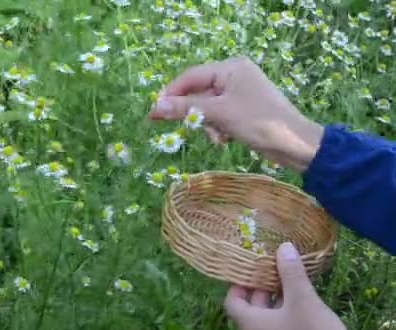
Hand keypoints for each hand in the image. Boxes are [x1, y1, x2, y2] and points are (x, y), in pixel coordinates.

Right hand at [148, 56, 323, 171]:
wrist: (294, 143)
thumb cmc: (258, 122)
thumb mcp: (219, 113)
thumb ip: (186, 108)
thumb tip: (155, 108)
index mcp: (230, 67)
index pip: (190, 76)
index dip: (170, 94)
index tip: (154, 112)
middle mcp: (234, 75)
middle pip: (198, 92)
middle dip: (194, 112)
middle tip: (183, 128)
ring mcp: (239, 92)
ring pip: (207, 106)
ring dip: (207, 123)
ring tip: (217, 136)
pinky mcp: (243, 108)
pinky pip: (219, 114)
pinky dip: (217, 127)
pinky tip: (225, 138)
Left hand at [224, 242, 351, 329]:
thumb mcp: (303, 301)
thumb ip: (291, 274)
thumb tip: (283, 247)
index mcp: (250, 323)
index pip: (232, 301)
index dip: (239, 282)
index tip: (251, 264)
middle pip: (251, 305)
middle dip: (262, 283)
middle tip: (273, 263)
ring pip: (269, 314)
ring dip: (277, 294)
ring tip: (289, 273)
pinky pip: (282, 322)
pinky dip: (287, 307)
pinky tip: (301, 294)